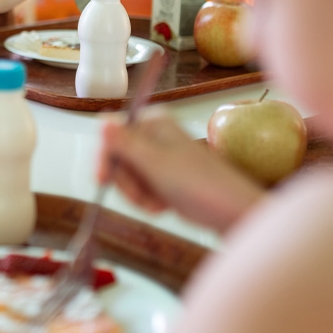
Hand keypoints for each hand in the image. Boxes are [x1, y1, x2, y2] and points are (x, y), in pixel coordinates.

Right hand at [99, 108, 265, 233]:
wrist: (232, 212)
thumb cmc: (199, 185)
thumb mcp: (155, 163)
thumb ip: (124, 143)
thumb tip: (101, 119)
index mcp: (152, 122)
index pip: (110, 135)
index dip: (105, 159)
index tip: (102, 180)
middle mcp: (153, 135)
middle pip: (116, 158)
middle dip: (127, 183)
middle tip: (143, 197)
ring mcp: (158, 156)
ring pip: (125, 176)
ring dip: (137, 195)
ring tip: (158, 203)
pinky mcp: (162, 176)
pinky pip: (138, 186)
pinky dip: (146, 200)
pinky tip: (163, 205)